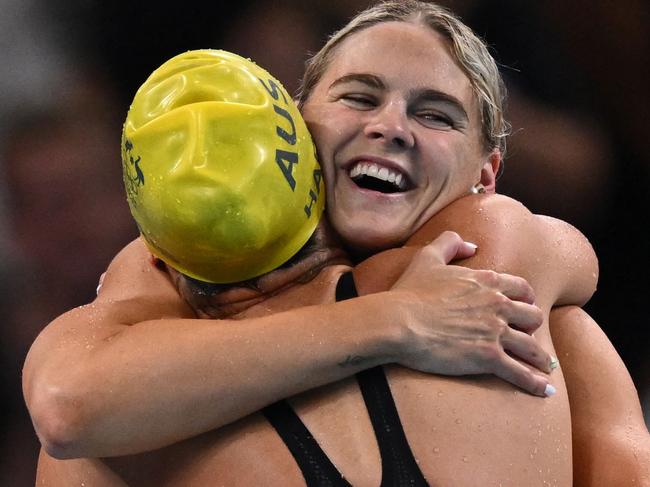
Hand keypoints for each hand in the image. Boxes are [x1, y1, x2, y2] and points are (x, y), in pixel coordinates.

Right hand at [391, 231, 552, 396]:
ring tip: (545, 368)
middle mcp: (497, 304)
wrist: (398, 321)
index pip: (521, 289)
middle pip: (533, 316)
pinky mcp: (488, 357)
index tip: (523, 308)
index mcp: (486, 281)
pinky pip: (520, 372)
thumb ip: (450, 243)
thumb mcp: (428, 257)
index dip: (525, 299)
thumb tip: (472, 245)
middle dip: (532, 328)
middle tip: (528, 338)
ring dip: (540, 358)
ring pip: (532, 346)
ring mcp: (495, 331)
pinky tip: (546, 391)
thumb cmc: (410, 292)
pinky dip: (535, 383)